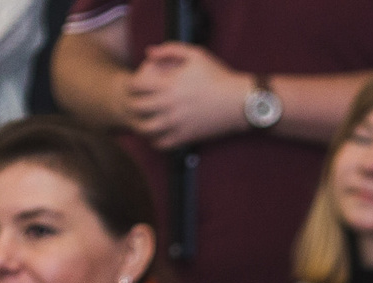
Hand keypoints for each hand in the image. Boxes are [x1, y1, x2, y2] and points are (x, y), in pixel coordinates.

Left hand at [123, 43, 253, 149]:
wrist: (240, 102)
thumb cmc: (219, 76)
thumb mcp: (196, 54)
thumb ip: (169, 50)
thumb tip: (148, 53)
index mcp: (169, 85)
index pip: (135, 85)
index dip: (132, 84)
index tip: (137, 85)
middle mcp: (169, 105)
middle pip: (135, 107)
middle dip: (133, 103)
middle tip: (138, 102)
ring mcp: (177, 123)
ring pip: (145, 129)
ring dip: (140, 124)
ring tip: (144, 120)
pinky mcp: (187, 137)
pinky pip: (162, 144)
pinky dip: (155, 140)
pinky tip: (158, 134)